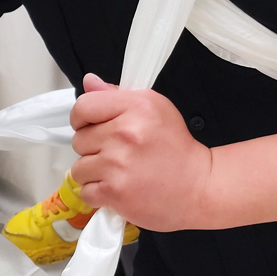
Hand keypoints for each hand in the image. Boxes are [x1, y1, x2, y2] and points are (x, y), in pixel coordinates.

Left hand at [70, 74, 213, 231]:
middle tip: (118, 152)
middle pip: (79, 139)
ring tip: (119, 172)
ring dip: (95, 172)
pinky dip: (99, 193)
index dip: (82, 118)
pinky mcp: (114, 192)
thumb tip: (89, 82)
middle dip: (93, 147)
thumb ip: (118, 95)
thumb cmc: (176, 147)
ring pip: (79, 168)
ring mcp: (117, 164)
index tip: (92, 126)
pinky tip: (119, 188)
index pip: (83, 106)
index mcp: (136, 106)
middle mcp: (125, 133)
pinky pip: (86, 191)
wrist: (197, 186)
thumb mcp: (155, 108)